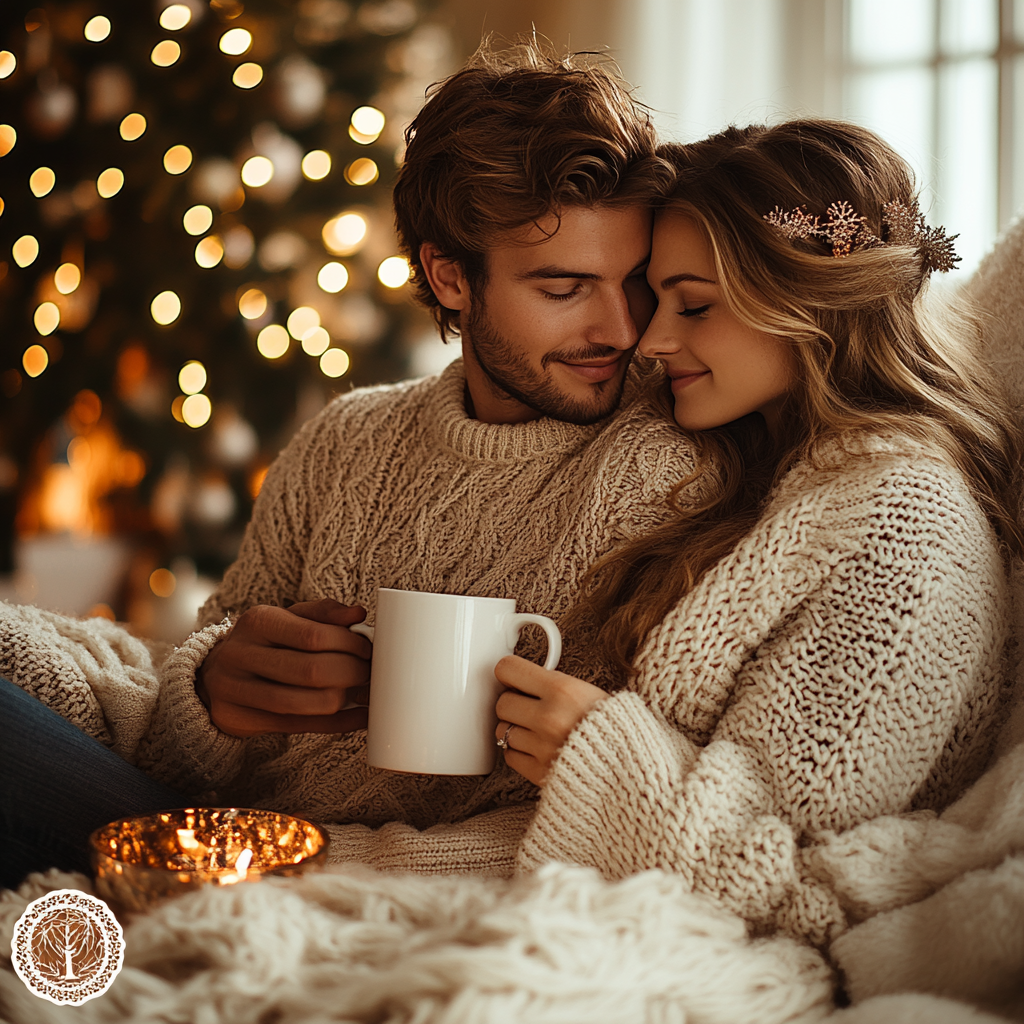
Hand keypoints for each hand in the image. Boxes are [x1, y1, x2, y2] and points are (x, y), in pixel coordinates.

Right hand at [196, 599, 372, 737]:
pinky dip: (337, 724)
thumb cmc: (264, 642)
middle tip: (367, 672)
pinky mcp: (240, 720)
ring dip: (343, 699)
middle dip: (351, 673)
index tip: (367, 650)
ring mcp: (236, 690)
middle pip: (311, 671)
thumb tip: (357, 613)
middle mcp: (241, 654)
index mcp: (258, 621)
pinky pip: (300, 726)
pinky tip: (358, 716)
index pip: (314, 635)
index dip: (349, 645)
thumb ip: (323, 613)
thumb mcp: (287, 618)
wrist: (213, 675)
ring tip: (359, 691)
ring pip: (304, 703)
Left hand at [494, 655, 608, 786]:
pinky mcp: (539, 773)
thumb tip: (522, 677)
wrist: (634, 771)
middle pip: (503, 702)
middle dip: (514, 703)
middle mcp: (549, 717)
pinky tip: (537, 748)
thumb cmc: (617, 730)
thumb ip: (555, 683)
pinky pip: (510, 756)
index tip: (513, 677)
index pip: (508, 669)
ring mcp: (542, 747)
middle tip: (530, 706)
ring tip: (537, 730)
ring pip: (503, 730)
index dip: (509, 673)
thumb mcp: (591, 692)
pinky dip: (519, 752)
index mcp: (563, 690)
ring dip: (516, 729)